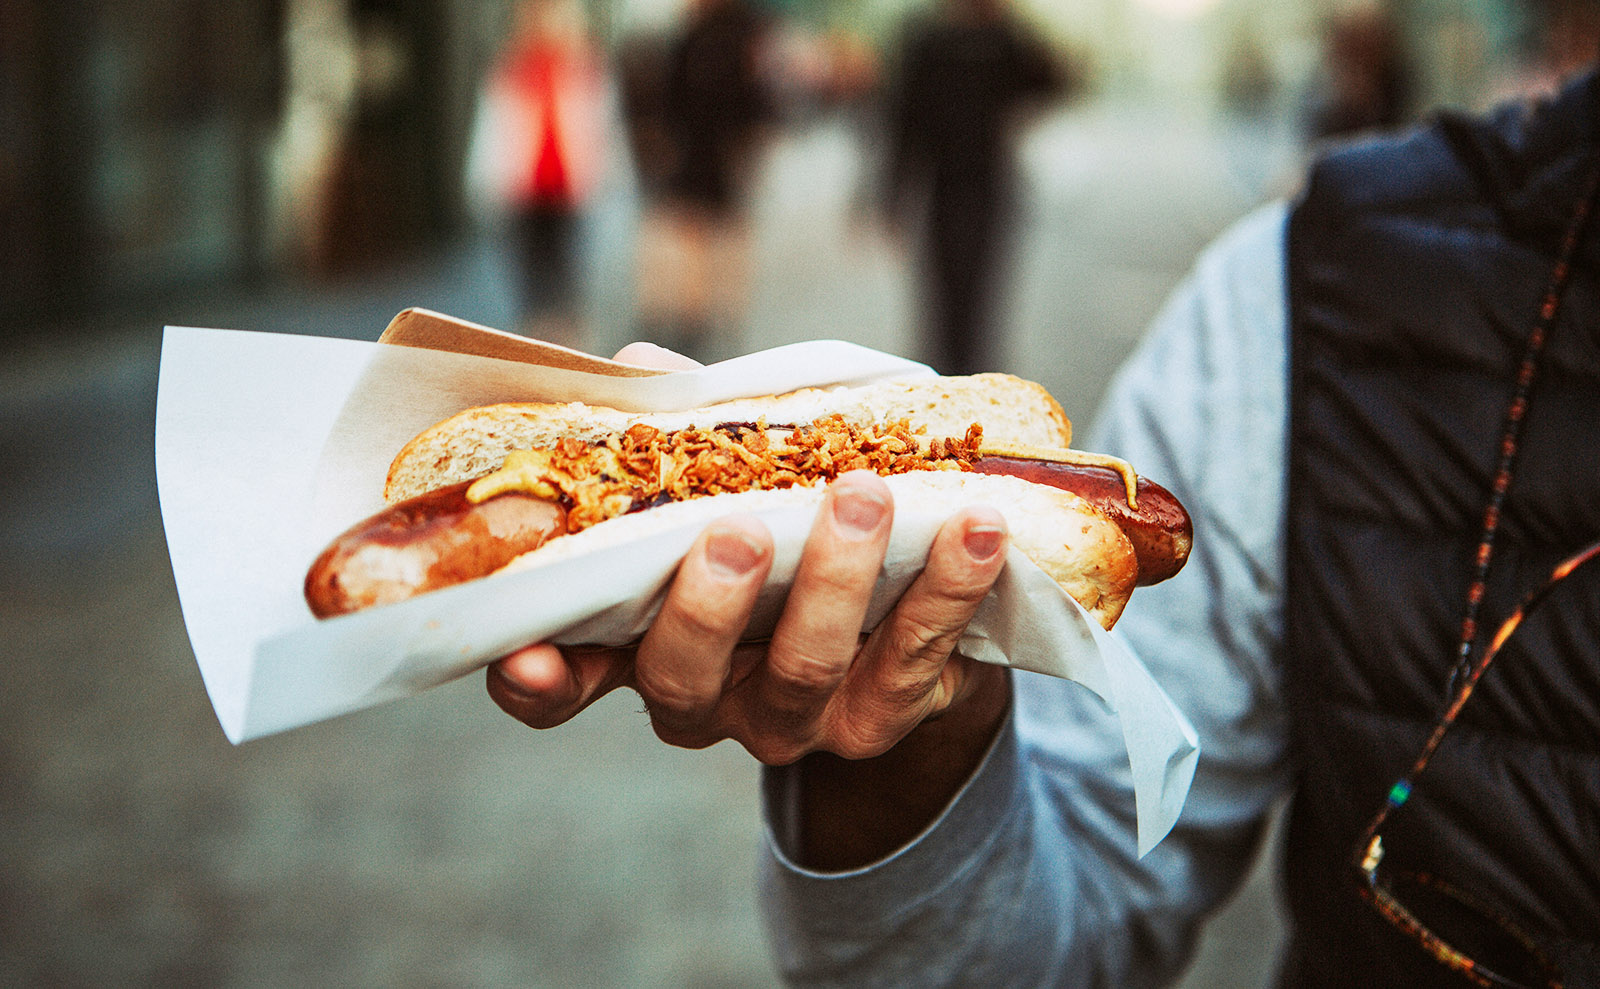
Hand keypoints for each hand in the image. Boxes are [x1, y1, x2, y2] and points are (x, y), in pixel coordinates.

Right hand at [485, 342, 1012, 766]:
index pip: (566, 678)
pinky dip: (947, 588)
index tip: (526, 656)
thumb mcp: (722, 473)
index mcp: (637, 639)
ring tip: (863, 495)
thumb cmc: (782, 523)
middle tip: (739, 531)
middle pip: (680, 678)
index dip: (537, 679)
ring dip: (836, 581)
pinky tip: (976, 527)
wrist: (897, 605)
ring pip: (801, 672)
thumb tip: (643, 364)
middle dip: (709, 607)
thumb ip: (682, 428)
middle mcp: (703, 695)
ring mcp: (790, 717)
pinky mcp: (881, 716)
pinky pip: (913, 660)